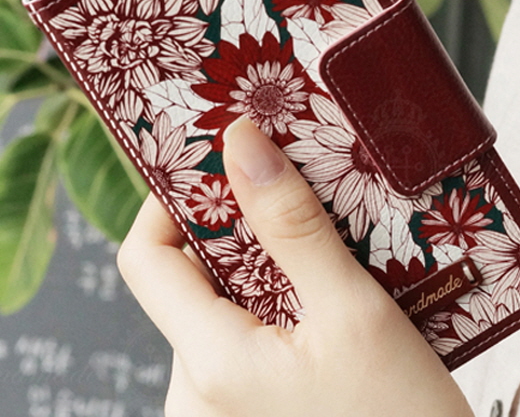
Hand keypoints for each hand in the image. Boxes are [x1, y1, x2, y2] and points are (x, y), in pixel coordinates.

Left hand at [118, 117, 472, 416]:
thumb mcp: (354, 313)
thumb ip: (293, 228)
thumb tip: (242, 146)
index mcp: (211, 365)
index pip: (146, 257)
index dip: (171, 200)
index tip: (218, 164)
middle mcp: (197, 391)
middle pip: (190, 277)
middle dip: (235, 227)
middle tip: (289, 189)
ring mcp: (221, 404)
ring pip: (223, 302)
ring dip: (265, 261)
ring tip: (318, 240)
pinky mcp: (247, 406)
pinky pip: (244, 331)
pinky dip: (276, 296)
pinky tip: (323, 288)